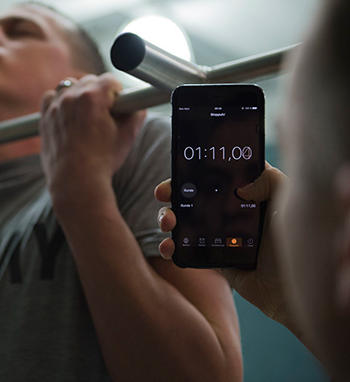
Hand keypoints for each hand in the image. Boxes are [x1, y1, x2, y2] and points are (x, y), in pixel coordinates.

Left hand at [39, 74, 146, 210]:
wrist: (75, 181)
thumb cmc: (102, 160)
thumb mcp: (126, 137)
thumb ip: (135, 117)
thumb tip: (139, 109)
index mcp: (93, 98)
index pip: (110, 80)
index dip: (118, 92)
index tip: (119, 104)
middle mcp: (72, 97)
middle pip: (89, 81)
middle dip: (99, 93)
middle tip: (105, 112)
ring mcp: (56, 106)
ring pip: (69, 87)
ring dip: (78, 95)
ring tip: (85, 113)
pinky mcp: (45, 117)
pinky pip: (50, 97)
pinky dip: (58, 101)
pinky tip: (67, 114)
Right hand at [155, 163, 295, 329]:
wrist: (296, 288)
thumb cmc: (296, 242)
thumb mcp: (289, 201)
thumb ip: (268, 180)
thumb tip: (238, 183)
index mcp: (245, 196)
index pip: (213, 177)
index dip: (192, 173)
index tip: (178, 172)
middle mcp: (229, 214)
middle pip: (191, 198)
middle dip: (172, 194)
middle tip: (164, 195)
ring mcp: (218, 237)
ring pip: (182, 222)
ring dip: (166, 219)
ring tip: (167, 224)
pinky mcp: (212, 260)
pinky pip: (184, 251)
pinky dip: (170, 248)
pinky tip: (168, 248)